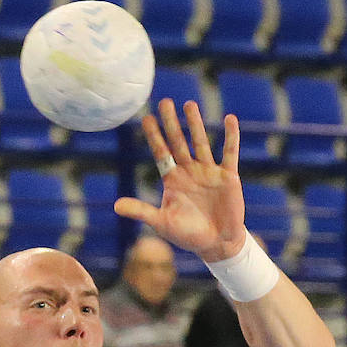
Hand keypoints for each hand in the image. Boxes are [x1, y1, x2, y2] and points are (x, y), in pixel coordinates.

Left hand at [114, 100, 246, 261]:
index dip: (154, 136)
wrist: (217, 245)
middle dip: (172, 123)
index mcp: (173, 180)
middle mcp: (190, 171)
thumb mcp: (162, 223)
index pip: (162, 153)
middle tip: (165, 102)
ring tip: (189, 104)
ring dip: (196, 124)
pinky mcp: (228, 176)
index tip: (146, 118)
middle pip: (179, 142)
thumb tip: (115, 206)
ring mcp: (209, 172)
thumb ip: (141, 211)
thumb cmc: (188, 235)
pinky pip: (230, 152)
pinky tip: (229, 119)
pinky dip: (231, 137)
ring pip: (201, 142)